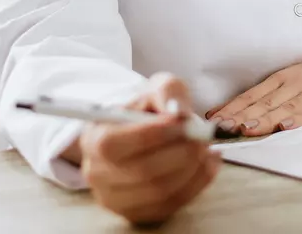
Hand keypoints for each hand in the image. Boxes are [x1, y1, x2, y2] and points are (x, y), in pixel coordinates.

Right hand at [78, 73, 220, 225]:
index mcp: (94, 137)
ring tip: (207, 148)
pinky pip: (169, 206)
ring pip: (158, 192)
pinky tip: (207, 164)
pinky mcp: (135, 214)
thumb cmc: (148, 108)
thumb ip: (167, 92)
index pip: (115, 144)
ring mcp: (114, 198)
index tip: (183, 122)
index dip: (153, 134)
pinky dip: (195, 185)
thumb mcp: (157, 87)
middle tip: (203, 136)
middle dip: (181, 152)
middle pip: (142, 171)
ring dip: (192, 169)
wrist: (143, 131)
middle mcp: (97, 172)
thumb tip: (180, 113)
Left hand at [205, 39, 301, 136]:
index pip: (253, 95)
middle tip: (220, 128)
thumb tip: (242, 112)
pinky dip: (300, 120)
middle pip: (264, 103)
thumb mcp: (298, 79)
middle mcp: (295, 85)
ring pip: (284, 109)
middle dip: (240, 116)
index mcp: (284, 79)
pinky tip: (287, 127)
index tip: (212, 119)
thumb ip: (274, 96)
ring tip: (245, 128)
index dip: (232, 107)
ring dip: (264, 119)